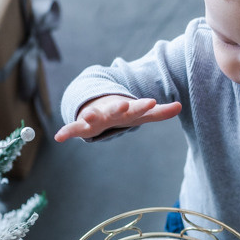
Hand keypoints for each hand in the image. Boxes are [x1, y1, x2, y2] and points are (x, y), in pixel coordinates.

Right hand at [54, 95, 181, 141]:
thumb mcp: (141, 114)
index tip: (151, 101)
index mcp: (126, 108)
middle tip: (123, 105)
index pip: (137, 107)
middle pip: (115, 109)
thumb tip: (180, 106)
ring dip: (91, 115)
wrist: (97, 103)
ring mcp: (95, 116)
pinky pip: (73, 128)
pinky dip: (66, 132)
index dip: (144, 105)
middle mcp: (110, 110)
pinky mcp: (82, 124)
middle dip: (118, 107)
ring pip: (93, 116)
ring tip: (89, 115)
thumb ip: (159, 112)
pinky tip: (59, 137)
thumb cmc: (123, 112)